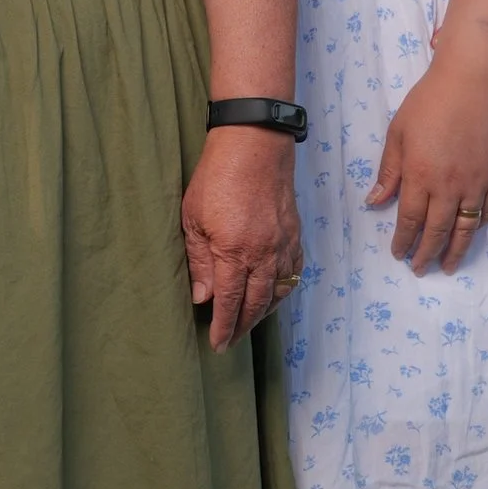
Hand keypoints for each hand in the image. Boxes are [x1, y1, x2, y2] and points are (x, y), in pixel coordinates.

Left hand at [181, 126, 300, 348]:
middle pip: (255, 303)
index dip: (224, 327)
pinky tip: (274, 295)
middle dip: (243, 327)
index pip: (230, 302)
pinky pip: (293, 271)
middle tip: (230, 342)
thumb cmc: (216, 177)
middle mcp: (263, 254)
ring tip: (249, 324)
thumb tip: (202, 298)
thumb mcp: (193, 219)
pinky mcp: (294, 234)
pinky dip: (284, 289)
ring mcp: (283, 244)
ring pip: (277, 292)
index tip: (218, 344)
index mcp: (233, 252)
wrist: (254, 144)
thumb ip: (199, 261)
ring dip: (263, 313)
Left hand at [370, 63, 487, 272]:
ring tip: (448, 266)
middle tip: (420, 269)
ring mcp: (475, 184)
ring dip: (455, 251)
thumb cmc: (428, 103)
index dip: (404, 241)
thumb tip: (375, 202)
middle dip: (427, 254)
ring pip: (465, 229)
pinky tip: (471, 233)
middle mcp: (448, 187)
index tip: (399, 254)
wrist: (472, 83)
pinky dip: (479, 226)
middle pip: (437, 231)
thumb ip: (388, 171)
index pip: (409, 220)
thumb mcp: (397, 134)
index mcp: (419, 177)